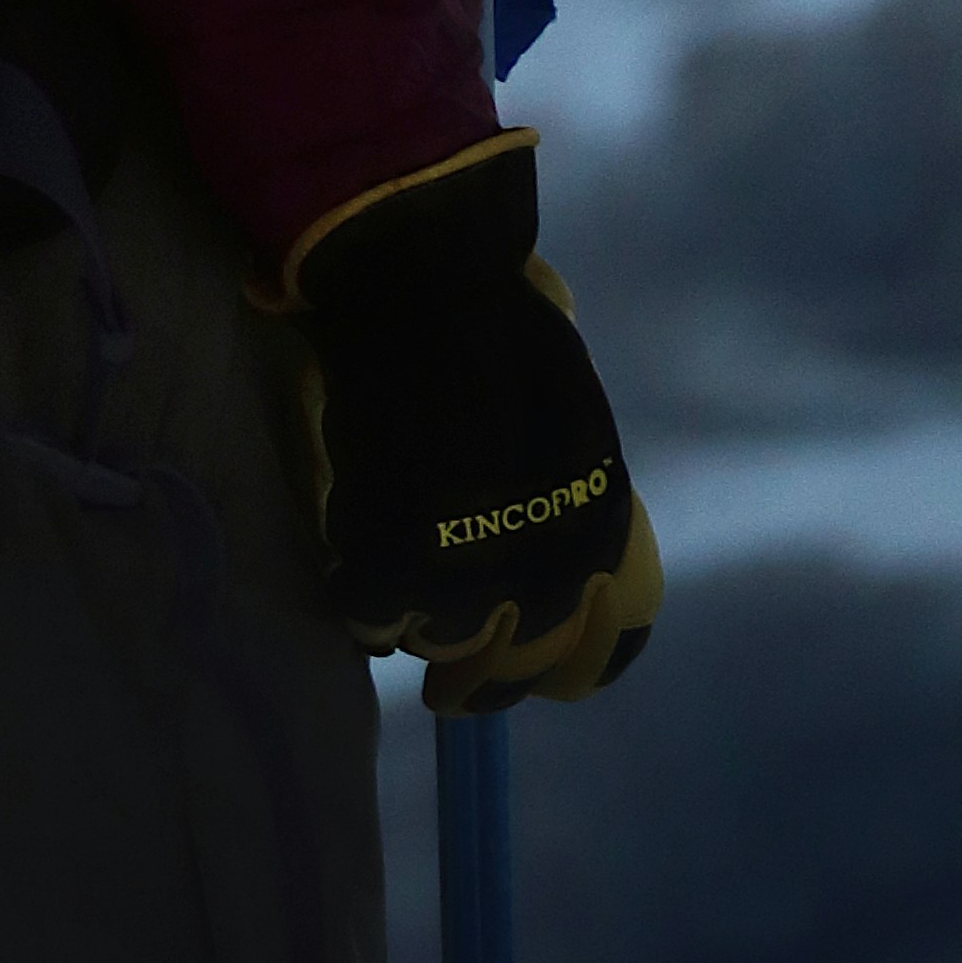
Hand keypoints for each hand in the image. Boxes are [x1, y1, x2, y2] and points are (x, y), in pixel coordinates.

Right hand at [273, 135, 658, 705]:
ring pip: (443, 649)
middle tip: (449, 666)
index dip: (568, 661)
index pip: (604, 647)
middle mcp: (550, 578)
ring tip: (399, 590)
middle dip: (483, 672)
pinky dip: (363, 604)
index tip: (532, 655)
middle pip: (518, 668)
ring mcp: (472, 586)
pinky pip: (374, 620)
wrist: (430, 290)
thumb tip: (548, 539)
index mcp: (601, 536)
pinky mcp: (395, 576)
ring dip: (422, 626)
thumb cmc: (507, 330)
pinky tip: (357, 565)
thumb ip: (565, 497)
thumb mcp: (574, 423)